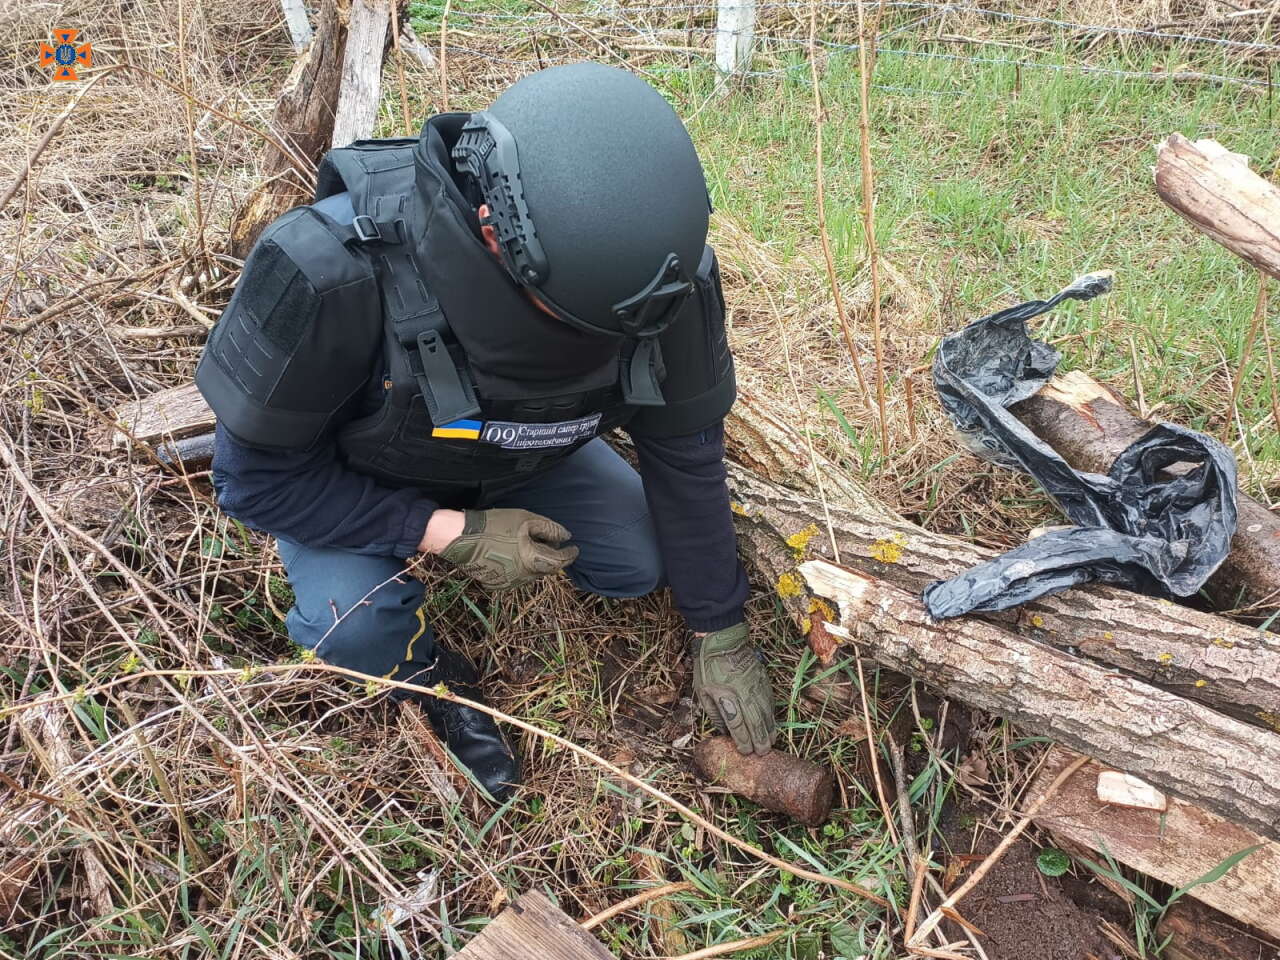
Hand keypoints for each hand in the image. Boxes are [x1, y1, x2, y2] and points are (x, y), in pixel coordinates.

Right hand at [437, 508, 577, 590]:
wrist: (460, 537)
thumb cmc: (495, 525)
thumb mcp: (525, 520)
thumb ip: (549, 529)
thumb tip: (566, 537)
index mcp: (533, 561)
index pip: (560, 561)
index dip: (569, 555)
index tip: (574, 548)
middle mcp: (524, 576)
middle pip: (546, 569)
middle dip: (552, 557)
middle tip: (552, 544)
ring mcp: (509, 582)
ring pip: (531, 573)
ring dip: (535, 562)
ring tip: (530, 546)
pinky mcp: (496, 584)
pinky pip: (515, 576)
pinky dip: (520, 566)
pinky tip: (512, 553)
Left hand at [692, 623, 776, 755]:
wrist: (724, 641)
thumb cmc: (709, 666)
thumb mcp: (702, 690)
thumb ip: (713, 711)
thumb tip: (723, 729)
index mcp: (726, 697)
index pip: (738, 725)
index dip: (742, 740)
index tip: (745, 751)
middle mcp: (744, 694)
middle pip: (755, 722)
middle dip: (759, 740)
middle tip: (763, 753)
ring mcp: (756, 687)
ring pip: (766, 714)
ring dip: (769, 730)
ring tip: (771, 742)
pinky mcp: (763, 681)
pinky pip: (770, 702)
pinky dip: (771, 716)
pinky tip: (772, 723)